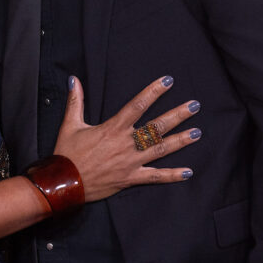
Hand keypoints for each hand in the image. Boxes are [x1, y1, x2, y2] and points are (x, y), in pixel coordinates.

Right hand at [50, 76, 198, 203]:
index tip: (168, 81)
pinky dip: (172, 176)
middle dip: (177, 115)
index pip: (138, 105)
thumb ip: (75, 101)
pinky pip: (155, 177)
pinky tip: (187, 172)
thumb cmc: (67, 154)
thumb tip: (73, 79)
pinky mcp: (130, 178)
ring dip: (180, 141)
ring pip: (161, 150)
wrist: (64, 183)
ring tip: (197, 133)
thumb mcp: (70, 124)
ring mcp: (131, 162)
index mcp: (113, 128)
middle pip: (157, 127)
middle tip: (195, 106)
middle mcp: (126, 143)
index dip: (154, 91)